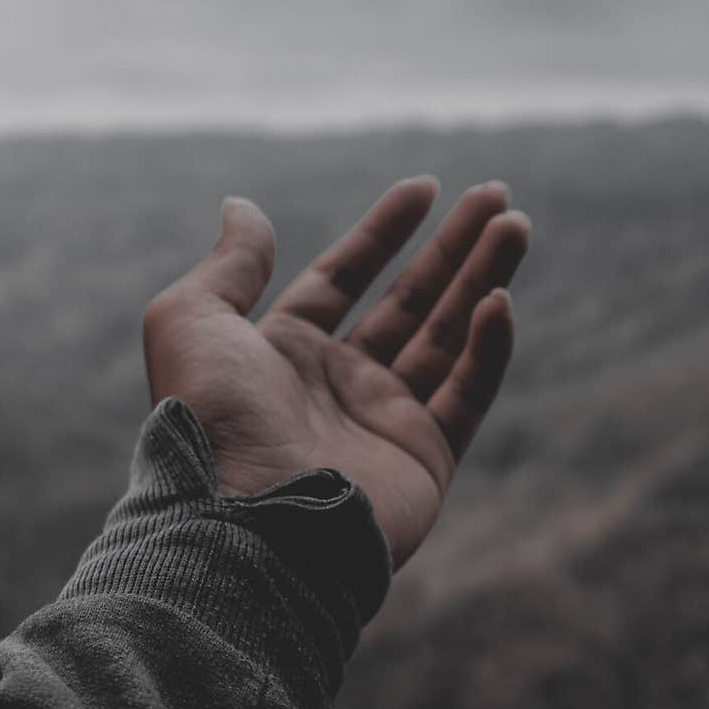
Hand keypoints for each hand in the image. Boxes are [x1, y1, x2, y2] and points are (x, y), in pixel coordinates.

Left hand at [143, 178, 528, 567]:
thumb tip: (242, 206)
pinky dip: (487, 348)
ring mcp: (384, 423)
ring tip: (517, 224)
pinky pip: (467, 394)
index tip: (426, 187)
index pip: (344, 277)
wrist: (243, 521)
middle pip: (410, 301)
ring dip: (484, 279)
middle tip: (498, 197)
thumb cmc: (212, 418)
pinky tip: (499, 301)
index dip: (384, 231)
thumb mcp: (191, 319)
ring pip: (449, 338)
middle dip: (455, 247)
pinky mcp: (425, 460)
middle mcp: (338, 384)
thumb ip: (229, 262)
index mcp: (284, 352)